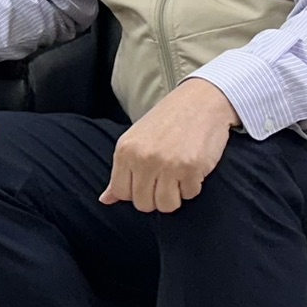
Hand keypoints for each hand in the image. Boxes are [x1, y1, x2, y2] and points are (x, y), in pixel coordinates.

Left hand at [104, 77, 237, 212]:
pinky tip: (193, 167)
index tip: (147, 181)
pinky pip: (190, 195)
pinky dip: (193, 186)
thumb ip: (121, 171)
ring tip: (179, 176)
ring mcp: (167, 164)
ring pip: (166, 205)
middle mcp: (143, 159)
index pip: (122, 193)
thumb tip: (105, 200)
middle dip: (156, 197)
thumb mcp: (136, 140)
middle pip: (144, 203)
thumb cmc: (168, 121)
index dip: (136, 192)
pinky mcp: (191, 168)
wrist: (201, 100)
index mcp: (125, 151)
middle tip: (166, 178)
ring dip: (175, 196)